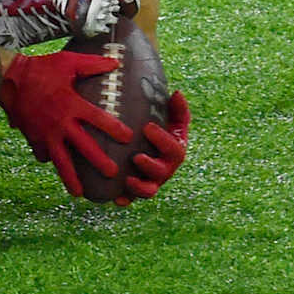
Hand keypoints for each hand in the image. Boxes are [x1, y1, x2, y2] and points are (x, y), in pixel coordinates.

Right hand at [0, 49, 132, 196]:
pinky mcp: (32, 136)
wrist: (7, 78)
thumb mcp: (67, 61)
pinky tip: (54, 165)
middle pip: (84, 147)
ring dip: (71, 178)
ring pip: (60, 160)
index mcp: (72, 104)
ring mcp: (45, 132)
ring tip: (80, 193)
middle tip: (113, 174)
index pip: (99, 120)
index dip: (116, 130)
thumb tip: (116, 62)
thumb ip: (92, 64)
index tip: (129, 139)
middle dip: (99, 162)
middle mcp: (60, 122)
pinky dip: (48, 160)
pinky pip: (41, 153)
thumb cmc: (40, 68)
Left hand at [120, 89, 189, 203]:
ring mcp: (151, 181)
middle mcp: (165, 168)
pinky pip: (131, 198)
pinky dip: (125, 199)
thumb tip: (177, 93)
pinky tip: (116, 199)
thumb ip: (175, 108)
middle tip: (137, 157)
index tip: (147, 127)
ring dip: (139, 188)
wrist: (141, 142)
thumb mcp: (167, 117)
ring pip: (149, 191)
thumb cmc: (155, 127)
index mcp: (174, 151)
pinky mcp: (135, 190)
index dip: (163, 140)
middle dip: (151, 166)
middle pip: (163, 172)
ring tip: (127, 179)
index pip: (175, 149)